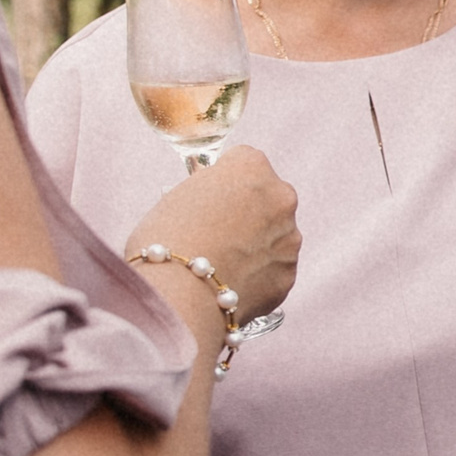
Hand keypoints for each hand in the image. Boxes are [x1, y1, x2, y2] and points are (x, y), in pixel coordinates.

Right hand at [125, 146, 300, 321]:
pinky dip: (256, 276)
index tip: (209, 199)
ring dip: (255, 245)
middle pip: (266, 198)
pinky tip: (228, 284)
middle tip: (215, 234)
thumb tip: (212, 204)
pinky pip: (273, 270)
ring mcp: (289, 237)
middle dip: (247, 212)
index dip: (223, 183)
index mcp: (251, 166)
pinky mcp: (288, 273)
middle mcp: (280, 195)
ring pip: (274, 235)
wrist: (178, 294)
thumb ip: (206, 193)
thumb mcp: (176, 197)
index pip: (243, 162)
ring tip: (219, 264)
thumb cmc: (166, 240)